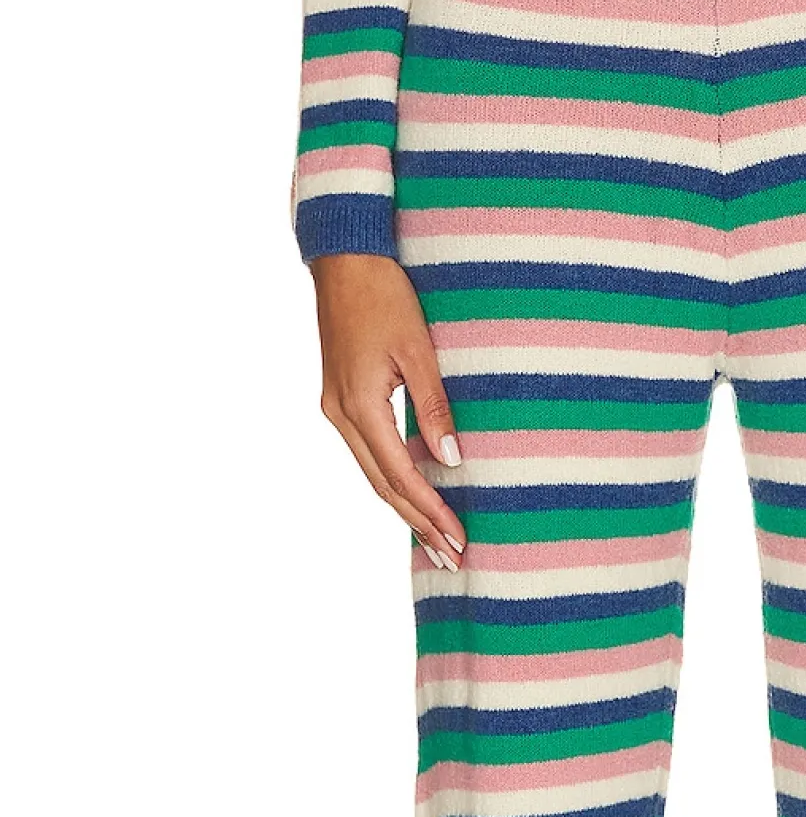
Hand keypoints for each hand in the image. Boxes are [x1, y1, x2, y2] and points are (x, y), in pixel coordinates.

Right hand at [312, 253, 465, 569]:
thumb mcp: (418, 349)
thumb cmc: (384, 294)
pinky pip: (369, 453)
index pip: (400, 475)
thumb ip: (435, 406)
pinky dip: (393, 480)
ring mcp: (336, 408)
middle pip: (383, 486)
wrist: (344, 256)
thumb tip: (452, 461)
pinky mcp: (341, 399)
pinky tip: (414, 497)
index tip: (458, 539)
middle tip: (452, 559)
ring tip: (437, 540)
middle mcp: (341, 414)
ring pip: (374, 474)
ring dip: (406, 508)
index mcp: (358, 405)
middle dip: (419, 524)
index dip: (431, 511)